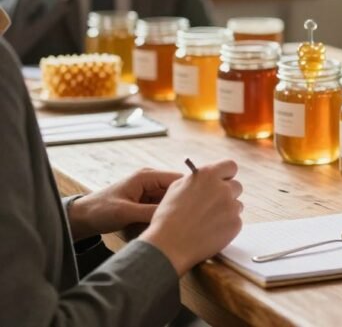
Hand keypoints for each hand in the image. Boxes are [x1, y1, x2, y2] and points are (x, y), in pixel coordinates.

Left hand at [67, 168, 181, 240]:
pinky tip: (166, 225)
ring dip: (172, 211)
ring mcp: (149, 191)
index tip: (199, 206)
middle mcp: (151, 181)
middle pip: (176, 190)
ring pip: (170, 200)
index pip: (178, 179)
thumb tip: (175, 215)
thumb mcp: (126, 212)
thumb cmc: (100, 210)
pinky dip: (164, 216)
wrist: (81, 218)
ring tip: (178, 224)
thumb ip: (151, 212)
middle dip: (182, 204)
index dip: (190, 192)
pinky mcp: (146, 202)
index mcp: (147, 176)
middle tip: (190, 219)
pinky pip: (162, 207)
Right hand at [139, 159, 243, 275]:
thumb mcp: (176, 188)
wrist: (169, 245)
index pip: (230, 166)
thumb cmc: (168, 217)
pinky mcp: (235, 224)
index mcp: (207, 176)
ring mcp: (231, 206)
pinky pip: (236, 221)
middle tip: (213, 205)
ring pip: (237, 205)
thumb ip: (197, 179)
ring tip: (207, 221)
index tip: (224, 180)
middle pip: (237, 186)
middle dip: (227, 194)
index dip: (227, 174)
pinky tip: (210, 231)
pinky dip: (227, 226)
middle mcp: (223, 188)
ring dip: (227, 211)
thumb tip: (208, 178)